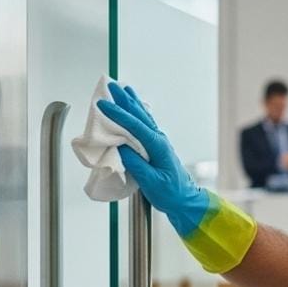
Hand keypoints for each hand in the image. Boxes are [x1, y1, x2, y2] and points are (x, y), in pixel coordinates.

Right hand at [97, 82, 208, 234]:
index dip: (118, 114)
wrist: (184, 200)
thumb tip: (120, 147)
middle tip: (111, 85)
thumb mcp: (152, 182)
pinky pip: (143, 124)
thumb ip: (136, 164)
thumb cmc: (170, 193)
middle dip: (124, 100)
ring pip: (142, 117)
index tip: (103, 104)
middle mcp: (158, 140)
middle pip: (139, 116)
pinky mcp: (155, 146)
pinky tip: (133, 107)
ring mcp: (157, 142)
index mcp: (158, 146)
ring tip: (122, 88)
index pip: (135, 126)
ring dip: (131, 102)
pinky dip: (136, 112)